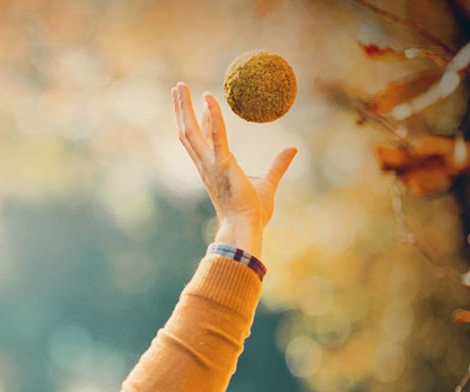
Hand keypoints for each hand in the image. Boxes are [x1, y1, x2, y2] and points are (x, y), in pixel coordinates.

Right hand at [171, 82, 296, 254]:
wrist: (246, 226)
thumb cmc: (253, 211)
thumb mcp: (268, 182)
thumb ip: (278, 165)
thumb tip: (292, 149)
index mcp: (212, 168)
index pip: (201, 139)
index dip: (197, 119)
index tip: (198, 102)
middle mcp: (205, 164)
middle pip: (187, 131)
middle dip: (180, 109)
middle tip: (177, 87)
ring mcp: (210, 164)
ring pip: (190, 131)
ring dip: (183, 108)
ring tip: (179, 87)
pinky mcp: (222, 164)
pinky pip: (216, 136)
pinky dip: (211, 117)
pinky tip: (208, 99)